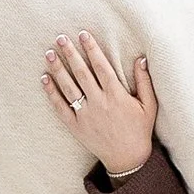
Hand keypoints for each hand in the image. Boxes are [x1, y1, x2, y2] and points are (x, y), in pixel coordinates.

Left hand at [43, 29, 158, 176]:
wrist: (128, 159)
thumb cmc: (140, 130)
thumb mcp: (149, 106)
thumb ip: (144, 81)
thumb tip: (141, 58)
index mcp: (117, 95)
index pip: (101, 66)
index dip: (92, 49)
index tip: (83, 34)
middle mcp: (99, 103)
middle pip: (81, 73)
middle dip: (70, 53)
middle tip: (60, 38)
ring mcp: (86, 115)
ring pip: (68, 87)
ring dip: (58, 69)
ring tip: (49, 53)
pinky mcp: (76, 126)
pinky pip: (60, 107)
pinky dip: (51, 93)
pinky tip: (44, 79)